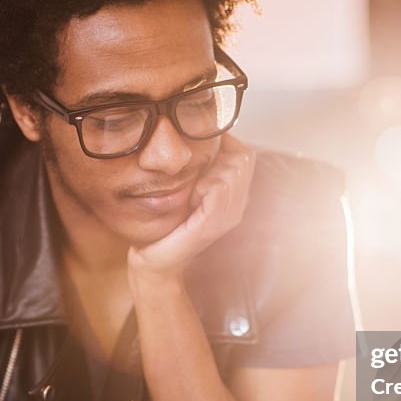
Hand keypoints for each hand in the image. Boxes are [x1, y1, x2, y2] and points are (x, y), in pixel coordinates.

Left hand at [128, 134, 254, 282]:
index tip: (202, 152)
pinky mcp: (213, 224)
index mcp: (234, 197)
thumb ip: (200, 170)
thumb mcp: (186, 190)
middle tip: (197, 176)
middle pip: (244, 157)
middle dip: (219, 155)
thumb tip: (201, 137)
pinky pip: (220, 187)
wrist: (154, 263)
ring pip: (233, 169)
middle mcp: (238, 207)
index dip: (225, 143)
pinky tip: (193, 196)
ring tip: (194, 189)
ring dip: (210, 171)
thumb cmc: (165, 225)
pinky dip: (205, 184)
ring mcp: (229, 217)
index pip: (246, 154)